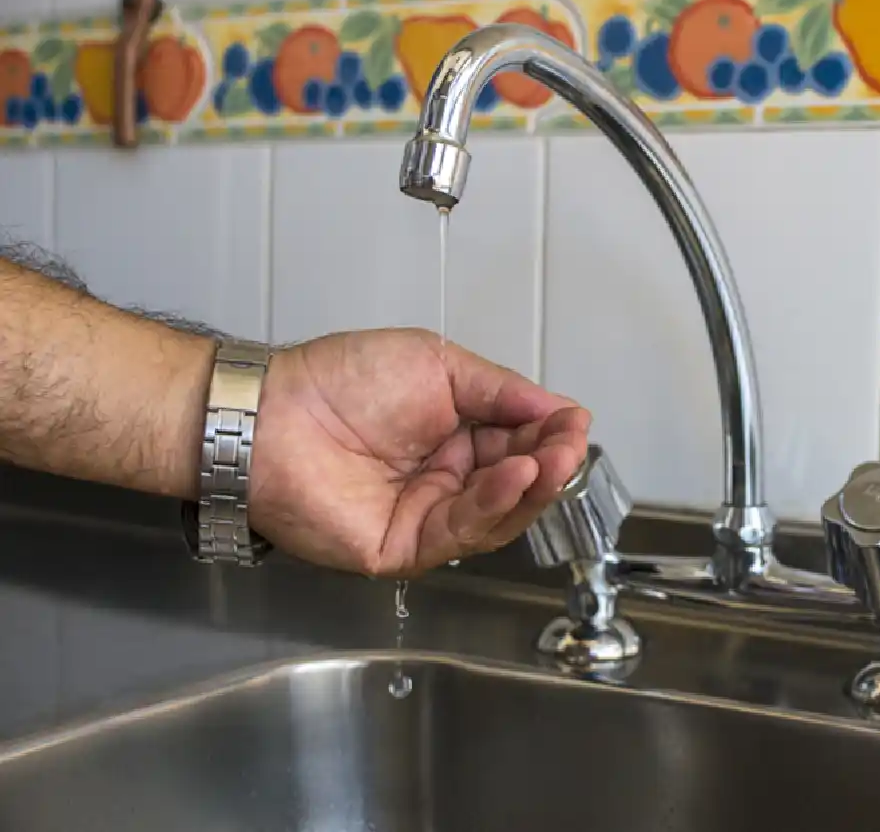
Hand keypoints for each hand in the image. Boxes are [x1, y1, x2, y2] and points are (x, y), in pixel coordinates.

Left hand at [247, 328, 589, 576]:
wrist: (272, 412)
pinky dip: (494, 503)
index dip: (551, 435)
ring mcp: (427, 516)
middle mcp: (446, 479)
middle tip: (570, 444)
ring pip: (498, 514)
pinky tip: (514, 474)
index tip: (575, 422)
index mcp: (456, 435)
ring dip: (532, 487)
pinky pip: (461, 531)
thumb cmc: (339, 381)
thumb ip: (500, 391)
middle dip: (550, 463)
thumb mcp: (438, 364)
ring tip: (550, 459)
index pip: (520, 442)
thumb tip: (558, 409)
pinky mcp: (404, 547)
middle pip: (517, 483)